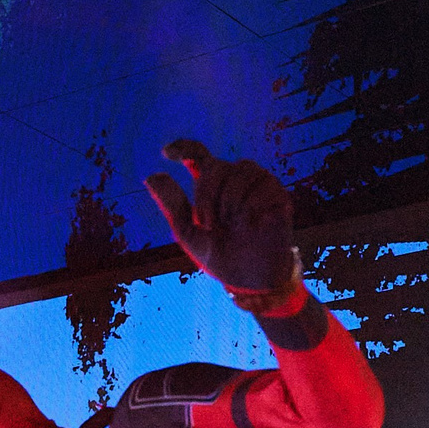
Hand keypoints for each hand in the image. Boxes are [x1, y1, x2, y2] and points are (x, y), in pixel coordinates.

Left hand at [144, 139, 297, 297]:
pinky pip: (262, 184)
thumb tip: (151, 177)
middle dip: (207, 196)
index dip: (183, 147)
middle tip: (210, 225)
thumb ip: (172, 204)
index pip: (198, 155)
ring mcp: (257, 184)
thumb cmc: (221, 256)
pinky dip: (252, 206)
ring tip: (234, 225)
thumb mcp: (188, 232)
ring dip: (230, 202)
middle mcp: (235, 180)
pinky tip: (254, 223)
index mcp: (212, 187)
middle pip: (214, 165)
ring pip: (239, 169)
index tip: (165, 153)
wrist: (249, 280)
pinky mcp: (277, 194)